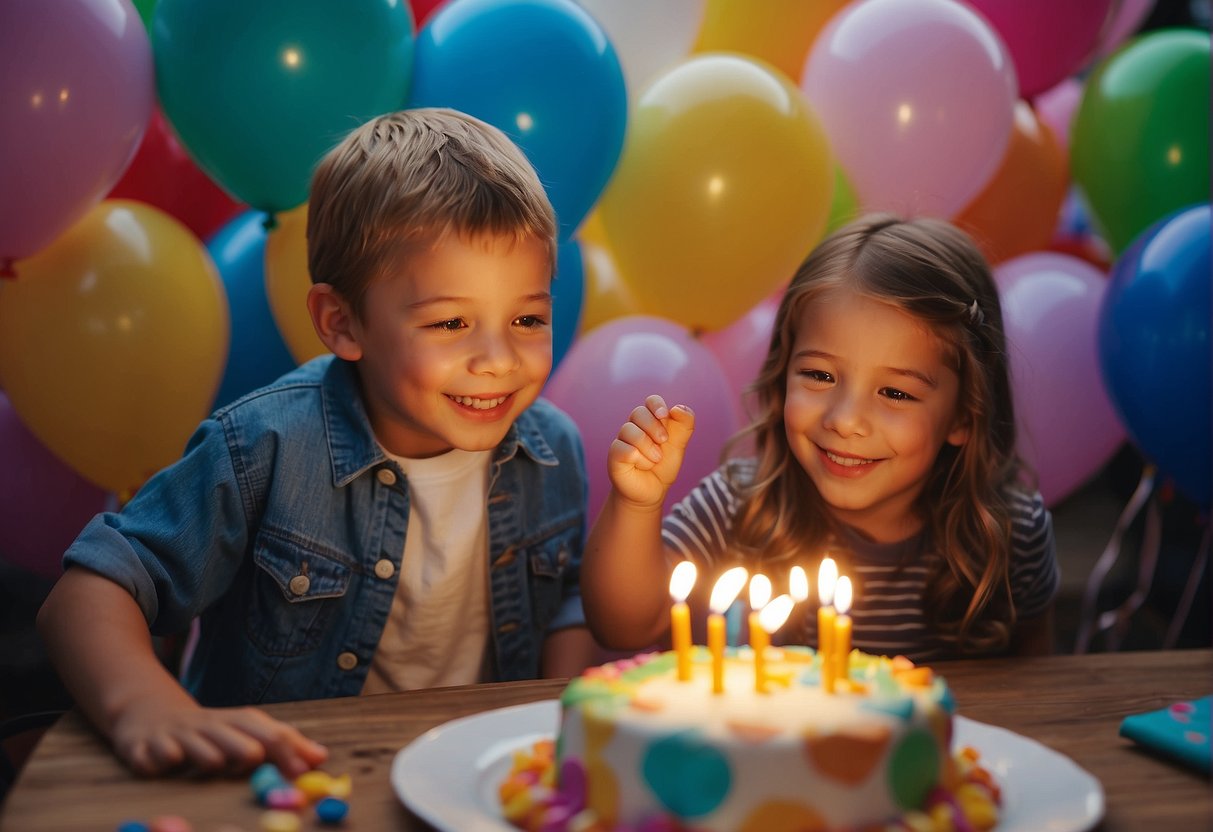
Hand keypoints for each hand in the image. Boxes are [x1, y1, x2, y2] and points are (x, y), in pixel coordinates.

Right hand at [110, 694, 327, 777]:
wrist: (148, 713)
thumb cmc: (207, 731)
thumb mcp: (243, 733)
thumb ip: (281, 746)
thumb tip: (321, 758)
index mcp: (233, 724)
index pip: (263, 729)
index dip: (284, 747)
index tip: (304, 768)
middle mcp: (206, 727)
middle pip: (227, 732)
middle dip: (241, 745)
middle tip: (256, 756)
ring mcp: (173, 736)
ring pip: (189, 743)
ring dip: (201, 751)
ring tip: (213, 761)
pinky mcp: (142, 747)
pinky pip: (148, 753)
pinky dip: (153, 757)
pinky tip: (159, 762)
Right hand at [607, 394, 694, 510]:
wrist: (653, 490)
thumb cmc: (663, 465)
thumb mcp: (680, 444)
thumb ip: (685, 424)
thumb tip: (677, 407)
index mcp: (650, 420)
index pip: (651, 401)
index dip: (656, 404)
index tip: (664, 415)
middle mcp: (634, 426)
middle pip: (639, 412)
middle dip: (655, 427)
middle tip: (663, 443)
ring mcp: (622, 440)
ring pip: (630, 431)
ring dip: (649, 448)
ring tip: (655, 460)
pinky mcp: (614, 455)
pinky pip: (626, 449)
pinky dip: (639, 459)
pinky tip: (641, 466)